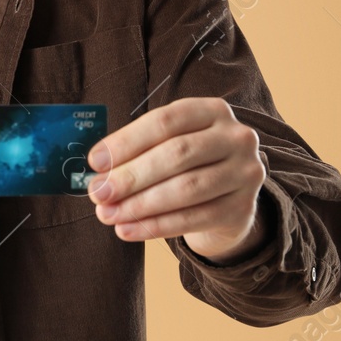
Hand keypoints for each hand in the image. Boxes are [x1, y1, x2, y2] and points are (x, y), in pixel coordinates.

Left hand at [85, 97, 266, 260]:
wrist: (229, 199)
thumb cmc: (188, 164)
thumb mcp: (170, 144)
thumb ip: (138, 151)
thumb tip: (98, 172)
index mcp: (212, 110)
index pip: (165, 121)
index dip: (127, 141)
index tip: (95, 161)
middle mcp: (236, 137)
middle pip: (177, 154)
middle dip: (131, 175)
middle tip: (98, 192)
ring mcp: (245, 173)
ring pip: (186, 189)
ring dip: (140, 204)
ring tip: (108, 214)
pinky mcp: (243, 208)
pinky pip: (193, 218)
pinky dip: (156, 226)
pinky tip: (128, 230)